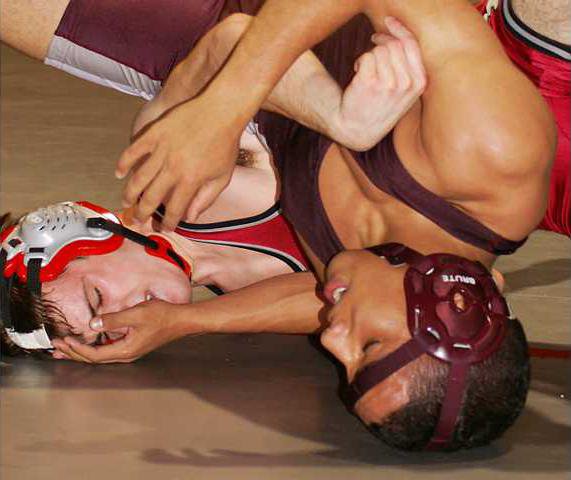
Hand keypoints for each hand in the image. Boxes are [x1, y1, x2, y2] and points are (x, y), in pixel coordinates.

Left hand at [51, 300, 193, 363]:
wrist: (182, 320)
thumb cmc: (163, 316)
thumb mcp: (136, 314)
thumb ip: (113, 319)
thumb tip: (92, 323)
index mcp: (125, 350)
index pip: (94, 354)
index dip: (77, 349)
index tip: (64, 341)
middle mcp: (126, 354)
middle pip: (95, 359)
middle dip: (74, 353)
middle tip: (57, 348)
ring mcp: (130, 351)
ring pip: (101, 356)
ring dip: (82, 352)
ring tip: (67, 348)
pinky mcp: (134, 345)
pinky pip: (108, 351)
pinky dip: (94, 347)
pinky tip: (90, 342)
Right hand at [117, 96, 240, 229]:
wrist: (221, 110)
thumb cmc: (224, 143)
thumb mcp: (222, 176)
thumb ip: (206, 199)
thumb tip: (191, 217)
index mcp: (191, 180)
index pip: (175, 209)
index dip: (168, 222)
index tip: (164, 228)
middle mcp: (173, 168)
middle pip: (152, 197)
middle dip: (143, 213)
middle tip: (139, 220)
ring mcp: (162, 150)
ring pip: (139, 178)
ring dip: (130, 193)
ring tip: (126, 202)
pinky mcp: (154, 134)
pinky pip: (133, 151)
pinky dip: (124, 163)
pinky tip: (119, 174)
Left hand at [334, 16, 425, 150]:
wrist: (357, 129)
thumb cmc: (379, 106)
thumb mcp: (404, 92)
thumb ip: (409, 67)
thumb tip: (400, 36)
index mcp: (419, 83)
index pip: (412, 45)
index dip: (399, 30)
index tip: (388, 21)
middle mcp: (407, 83)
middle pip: (394, 45)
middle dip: (381, 42)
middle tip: (372, 49)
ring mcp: (389, 84)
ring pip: (380, 50)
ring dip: (370, 56)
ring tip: (367, 72)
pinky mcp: (370, 83)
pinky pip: (366, 56)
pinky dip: (359, 62)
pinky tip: (359, 75)